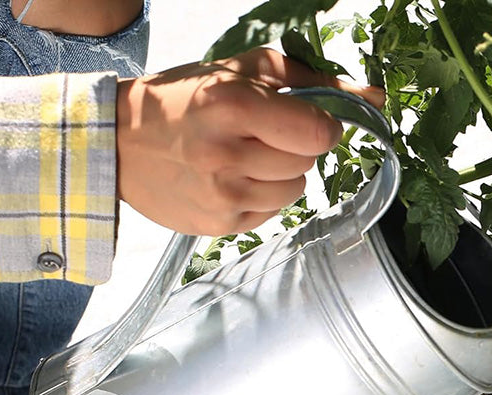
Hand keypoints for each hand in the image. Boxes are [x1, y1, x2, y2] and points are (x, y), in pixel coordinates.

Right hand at [115, 47, 384, 235]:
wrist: (119, 143)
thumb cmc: (184, 100)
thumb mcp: (241, 72)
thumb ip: (312, 80)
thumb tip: (373, 95)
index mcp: (233, 106)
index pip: (318, 132)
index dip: (321, 126)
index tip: (306, 120)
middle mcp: (228, 154)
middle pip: (307, 162)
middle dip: (294, 146)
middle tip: (260, 134)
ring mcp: (224, 195)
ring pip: (295, 190)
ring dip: (280, 173)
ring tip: (244, 156)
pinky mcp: (222, 225)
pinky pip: (273, 211)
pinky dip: (262, 195)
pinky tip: (232, 179)